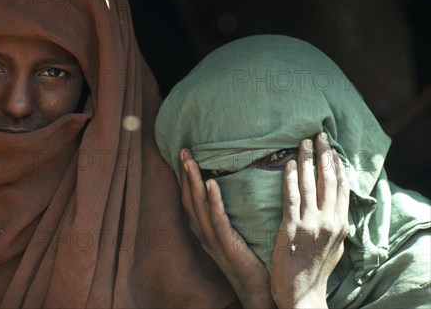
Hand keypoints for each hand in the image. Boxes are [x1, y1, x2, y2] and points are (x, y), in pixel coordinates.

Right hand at [180, 149, 275, 308]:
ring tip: (191, 160)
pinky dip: (213, 200)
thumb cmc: (254, 264)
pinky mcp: (227, 245)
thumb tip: (242, 191)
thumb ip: (234, 218)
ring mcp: (214, 241)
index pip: (192, 201)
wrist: (259, 293)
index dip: (186, 179)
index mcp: (207, 233)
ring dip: (194, 182)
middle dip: (186, 174)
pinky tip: (211, 183)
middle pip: (190, 199)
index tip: (185, 157)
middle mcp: (205, 235)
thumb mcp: (239, 237)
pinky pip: (218, 219)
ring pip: (199, 206)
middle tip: (184, 150)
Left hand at [270, 133, 349, 308]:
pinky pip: (290, 196)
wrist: (302, 294)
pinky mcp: (292, 228)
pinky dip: (289, 178)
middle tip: (318, 135)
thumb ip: (334, 224)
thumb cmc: (315, 270)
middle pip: (328, 180)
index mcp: (341, 225)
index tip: (332, 148)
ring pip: (309, 184)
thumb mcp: (334, 247)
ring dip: (306, 160)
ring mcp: (311, 224)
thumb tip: (334, 206)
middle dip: (324, 155)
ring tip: (303, 142)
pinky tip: (287, 164)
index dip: (337, 165)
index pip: (342, 188)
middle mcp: (330, 221)